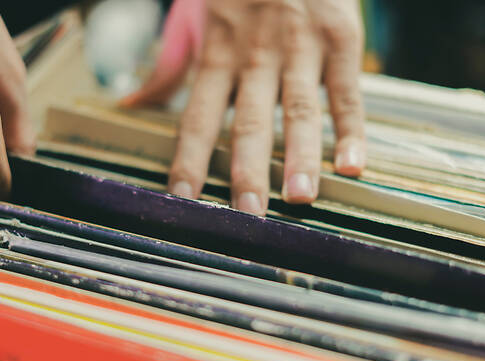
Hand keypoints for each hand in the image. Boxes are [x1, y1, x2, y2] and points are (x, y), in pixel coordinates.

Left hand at [123, 0, 365, 214]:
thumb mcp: (201, 23)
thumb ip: (171, 68)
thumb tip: (133, 104)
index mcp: (218, 55)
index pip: (199, 117)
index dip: (190, 159)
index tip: (182, 200)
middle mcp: (256, 57)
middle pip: (250, 121)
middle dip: (248, 169)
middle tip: (248, 214)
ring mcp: (300, 50)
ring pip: (299, 109)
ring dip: (301, 155)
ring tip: (301, 198)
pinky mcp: (340, 40)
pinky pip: (347, 91)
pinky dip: (351, 128)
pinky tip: (352, 163)